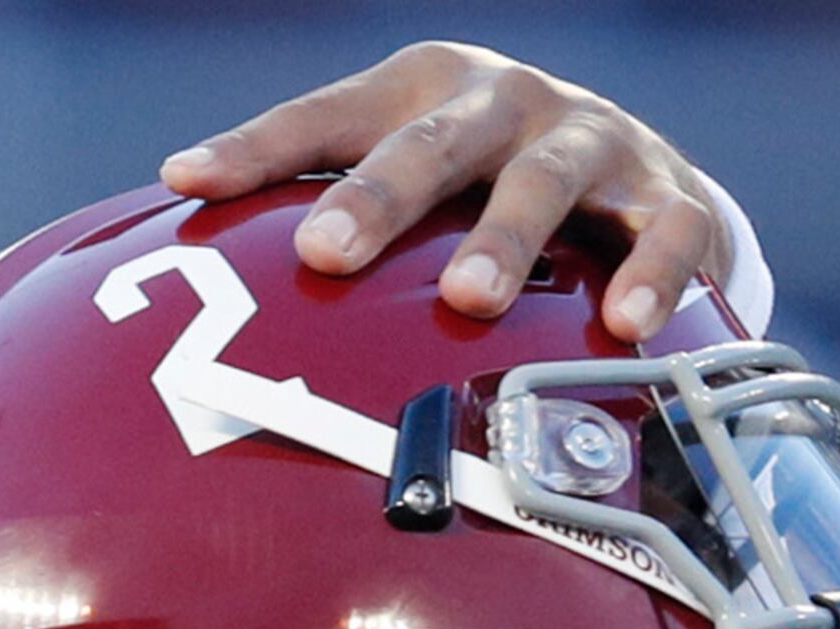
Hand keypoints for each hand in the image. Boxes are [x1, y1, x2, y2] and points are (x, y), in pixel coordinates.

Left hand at [161, 41, 723, 342]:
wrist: (626, 160)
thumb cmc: (472, 174)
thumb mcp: (391, 161)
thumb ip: (299, 185)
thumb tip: (173, 195)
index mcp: (420, 91)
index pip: (322, 117)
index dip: (255, 148)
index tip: (189, 181)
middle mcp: (503, 103)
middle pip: (433, 143)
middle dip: (379, 195)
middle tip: (326, 252)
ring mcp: (589, 141)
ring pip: (544, 181)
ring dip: (504, 239)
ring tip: (467, 298)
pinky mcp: (666, 189)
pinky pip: (665, 229)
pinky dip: (651, 274)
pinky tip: (624, 326)